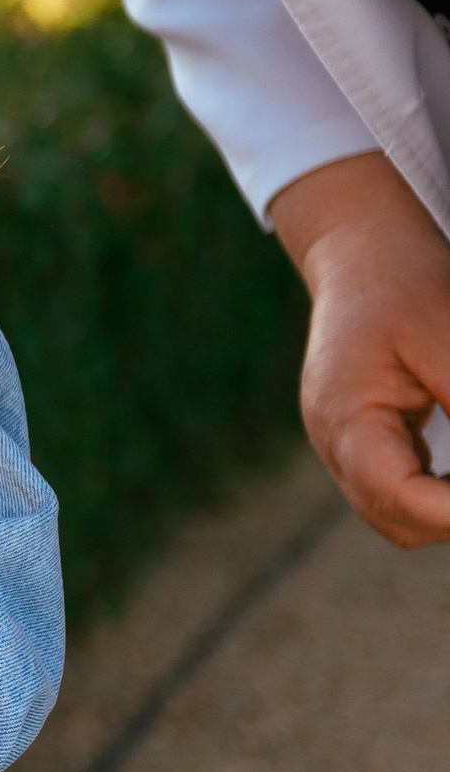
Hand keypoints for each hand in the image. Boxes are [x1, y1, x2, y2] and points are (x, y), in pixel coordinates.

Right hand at [268, 152, 449, 547]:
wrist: (362, 254)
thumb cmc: (404, 283)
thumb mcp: (447, 339)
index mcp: (342, 416)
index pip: (396, 494)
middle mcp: (332, 442)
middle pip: (395, 518)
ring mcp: (339, 445)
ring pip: (395, 514)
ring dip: (445, 509)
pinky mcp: (359, 440)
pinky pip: (397, 491)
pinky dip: (438, 493)